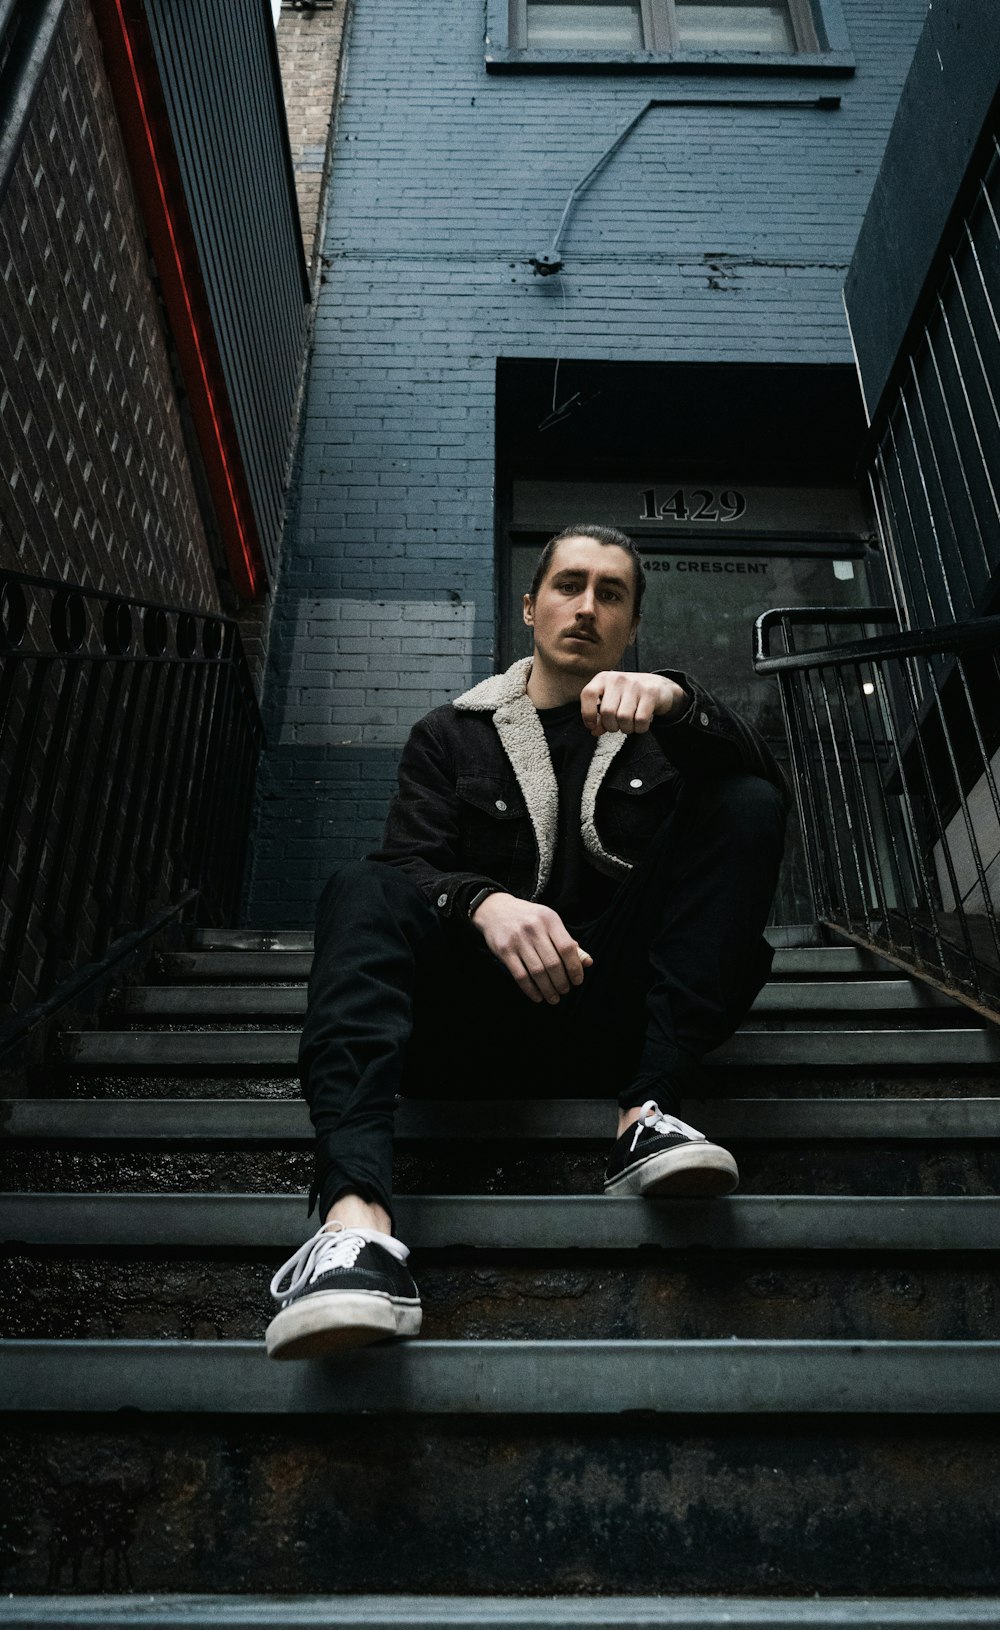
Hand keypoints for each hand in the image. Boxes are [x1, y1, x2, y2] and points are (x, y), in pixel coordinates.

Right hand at [470, 893, 592, 1003]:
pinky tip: (537, 996)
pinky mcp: (504, 950)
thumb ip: (569, 942)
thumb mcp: (550, 923)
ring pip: (537, 972)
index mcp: (550, 920)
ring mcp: (517, 939)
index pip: (567, 948)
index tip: (577, 980)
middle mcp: (534, 928)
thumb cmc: (529, 919)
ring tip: (553, 998)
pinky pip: (520, 975)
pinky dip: (530, 989)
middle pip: (553, 963)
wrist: (495, 909)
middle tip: (565, 991)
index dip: (575, 968)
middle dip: (562, 982)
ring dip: (548, 989)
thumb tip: (588, 962)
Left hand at [580, 671, 687, 736]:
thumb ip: (600, 716)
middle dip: (611, 727)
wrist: (658, 685)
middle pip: (607, 712)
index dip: (587, 713)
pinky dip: (639, 728)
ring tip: (629, 725)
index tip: (592, 726)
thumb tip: (594, 731)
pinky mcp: (650, 693)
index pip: (588, 694)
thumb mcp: (611, 701)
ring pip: (623, 718)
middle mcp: (618, 679)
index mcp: (603, 678)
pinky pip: (640, 720)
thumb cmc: (628, 696)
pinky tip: (640, 725)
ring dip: (626, 729)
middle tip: (617, 726)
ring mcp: (635, 685)